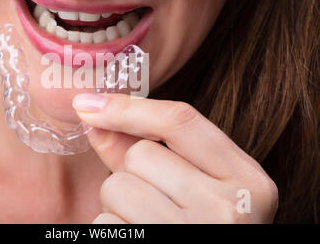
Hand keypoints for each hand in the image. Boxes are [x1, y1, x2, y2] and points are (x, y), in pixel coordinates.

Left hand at [72, 93, 278, 223]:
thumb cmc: (204, 228)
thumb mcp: (202, 189)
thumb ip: (153, 151)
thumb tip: (96, 116)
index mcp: (247, 181)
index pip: (180, 121)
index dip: (128, 108)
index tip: (88, 105)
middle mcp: (229, 209)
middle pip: (140, 155)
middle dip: (132, 172)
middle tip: (155, 200)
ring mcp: (194, 234)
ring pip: (117, 188)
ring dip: (118, 204)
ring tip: (148, 222)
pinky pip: (106, 222)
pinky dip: (112, 228)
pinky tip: (139, 237)